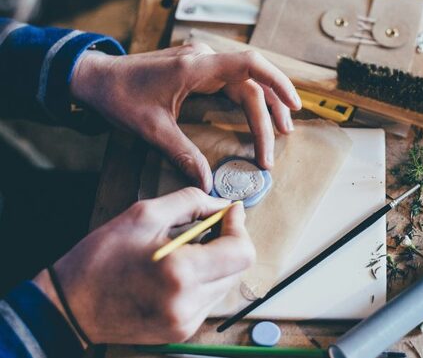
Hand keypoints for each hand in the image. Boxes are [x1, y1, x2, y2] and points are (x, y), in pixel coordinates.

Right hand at [33, 188, 255, 344]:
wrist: (70, 306)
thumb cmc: (101, 258)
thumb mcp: (143, 215)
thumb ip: (191, 203)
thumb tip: (224, 205)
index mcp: (181, 273)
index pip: (241, 252)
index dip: (239, 227)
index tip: (230, 212)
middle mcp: (189, 303)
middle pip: (238, 268)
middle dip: (230, 242)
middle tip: (209, 226)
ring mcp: (186, 321)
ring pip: (226, 284)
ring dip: (218, 262)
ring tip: (189, 249)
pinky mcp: (181, 331)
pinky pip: (210, 299)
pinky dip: (205, 280)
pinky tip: (180, 270)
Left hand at [69, 44, 301, 191]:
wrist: (96, 77)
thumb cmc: (120, 97)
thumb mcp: (151, 129)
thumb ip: (183, 154)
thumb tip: (207, 183)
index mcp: (195, 67)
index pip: (249, 65)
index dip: (277, 82)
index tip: (294, 105)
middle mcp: (204, 60)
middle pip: (252, 83)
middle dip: (269, 113)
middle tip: (277, 145)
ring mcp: (203, 62)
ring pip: (246, 82)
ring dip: (265, 105)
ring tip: (280, 131)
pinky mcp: (200, 69)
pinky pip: (234, 82)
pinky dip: (250, 99)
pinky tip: (258, 115)